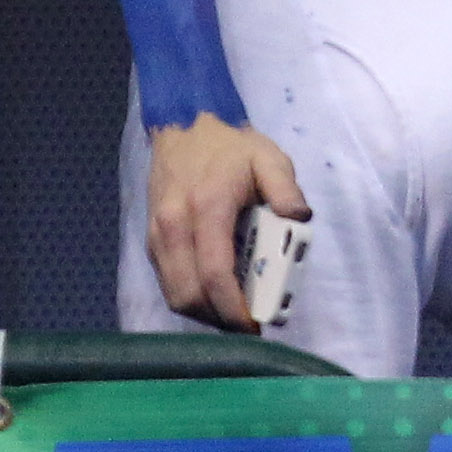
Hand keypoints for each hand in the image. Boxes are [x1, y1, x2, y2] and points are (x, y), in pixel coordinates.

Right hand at [142, 113, 311, 331]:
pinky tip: (216, 294)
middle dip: (219, 319)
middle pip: (188, 294)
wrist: (184, 124)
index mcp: (207, 207)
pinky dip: (190, 297)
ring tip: (235, 313)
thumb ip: (285, 188)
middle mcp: (175, 226)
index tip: (255, 326)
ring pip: (173, 294)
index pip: (214, 273)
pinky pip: (167, 282)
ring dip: (204, 313)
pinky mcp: (150, 239)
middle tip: (249, 325)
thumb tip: (300, 219)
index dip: (233, 308)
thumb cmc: (231, 146)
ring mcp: (157, 234)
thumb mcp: (269, 157)